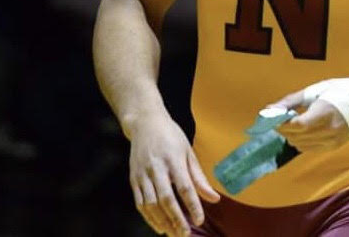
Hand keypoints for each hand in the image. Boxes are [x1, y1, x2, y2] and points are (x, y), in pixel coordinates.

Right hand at [127, 111, 219, 235]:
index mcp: (174, 159)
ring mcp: (143, 174)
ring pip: (151, 204)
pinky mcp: (134, 179)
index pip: (185, 187)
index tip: (199, 220)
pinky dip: (149, 218)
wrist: (145, 123)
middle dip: (176, 219)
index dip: (192, 205)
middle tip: (185, 234)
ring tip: (173, 234)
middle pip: (166, 198)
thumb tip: (214, 198)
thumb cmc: (171, 136)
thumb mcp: (188, 151)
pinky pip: (140, 203)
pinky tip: (159, 226)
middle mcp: (157, 167)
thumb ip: (199, 177)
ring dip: (162, 222)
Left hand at [266, 88, 348, 152]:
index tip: (272, 118)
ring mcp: (333, 140)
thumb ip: (291, 101)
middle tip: (277, 119)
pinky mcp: (334, 146)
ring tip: (290, 124)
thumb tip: (269, 109)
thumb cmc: (339, 91)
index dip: (282, 123)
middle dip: (283, 129)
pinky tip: (302, 130)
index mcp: (325, 112)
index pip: (298, 125)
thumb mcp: (315, 90)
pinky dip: (301, 141)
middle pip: (297, 136)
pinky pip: (310, 148)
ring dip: (290, 136)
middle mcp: (330, 130)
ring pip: (301, 145)